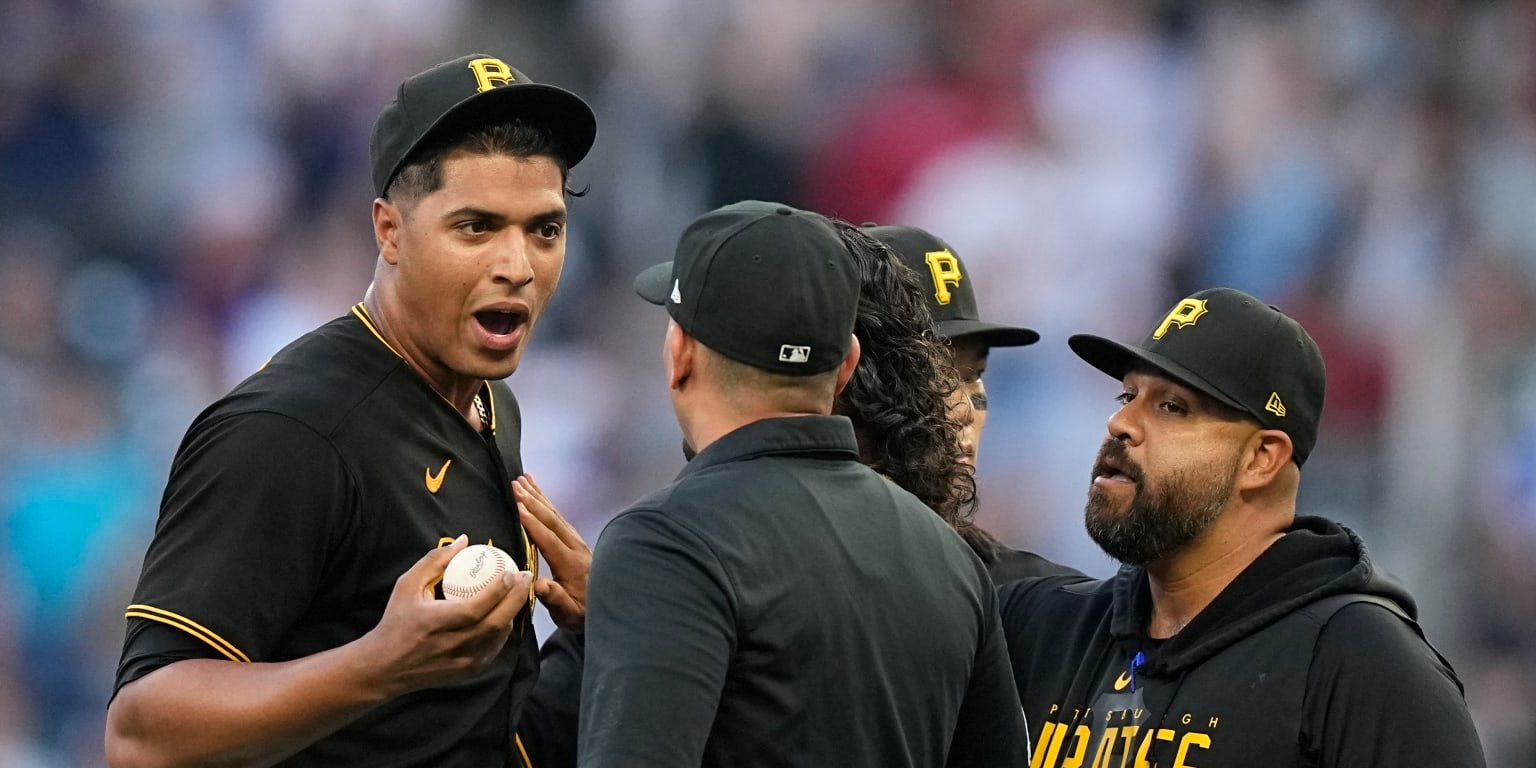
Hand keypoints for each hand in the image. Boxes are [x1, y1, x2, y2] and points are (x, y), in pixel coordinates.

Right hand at [359, 535, 531, 696]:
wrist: (385, 667)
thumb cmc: (396, 622)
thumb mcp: (407, 586)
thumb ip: (435, 561)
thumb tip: (463, 540)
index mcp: (438, 623)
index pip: (478, 606)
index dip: (499, 589)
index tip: (512, 572)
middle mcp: (454, 645)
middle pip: (497, 621)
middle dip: (517, 597)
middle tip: (525, 577)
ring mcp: (464, 661)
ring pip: (500, 635)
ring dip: (513, 612)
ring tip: (519, 592)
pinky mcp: (469, 671)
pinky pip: (495, 648)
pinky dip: (504, 630)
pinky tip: (507, 615)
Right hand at [515, 474, 589, 631]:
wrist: (609, 607)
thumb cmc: (583, 614)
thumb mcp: (569, 614)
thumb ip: (555, 599)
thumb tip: (538, 585)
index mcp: (571, 565)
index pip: (550, 540)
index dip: (533, 524)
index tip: (518, 507)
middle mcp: (576, 548)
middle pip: (552, 520)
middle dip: (533, 501)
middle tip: (515, 484)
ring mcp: (577, 542)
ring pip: (555, 514)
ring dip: (539, 496)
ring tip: (523, 479)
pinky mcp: (575, 540)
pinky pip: (558, 517)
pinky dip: (546, 502)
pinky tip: (537, 491)